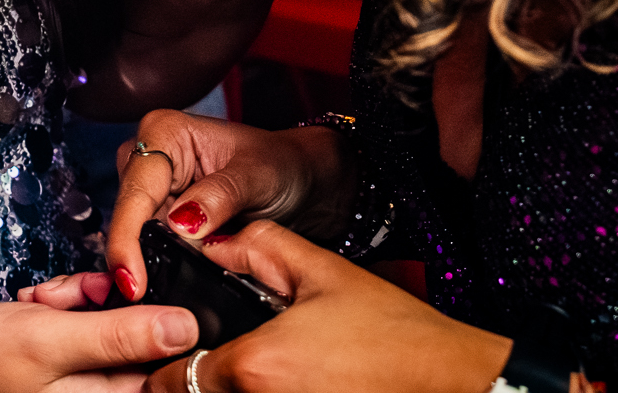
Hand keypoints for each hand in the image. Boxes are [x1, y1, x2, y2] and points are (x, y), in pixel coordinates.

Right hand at [0, 288, 199, 392]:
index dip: (143, 310)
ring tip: (41, 303)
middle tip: (64, 299)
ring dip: (80, 297)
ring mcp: (90, 381)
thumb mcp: (51, 341)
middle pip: (138, 329)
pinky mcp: (75, 364)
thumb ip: (120, 336)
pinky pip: (90, 322)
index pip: (166, 352)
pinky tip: (38, 306)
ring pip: (113, 318)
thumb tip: (187, 330)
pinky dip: (66, 305)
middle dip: (102, 299)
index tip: (111, 294)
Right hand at [104, 111, 353, 301]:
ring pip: (134, 234)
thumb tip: (181, 224)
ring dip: (144, 265)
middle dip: (132, 256)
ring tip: (151, 298)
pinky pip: (150, 245)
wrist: (303, 182)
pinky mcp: (162, 216)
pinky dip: (157, 267)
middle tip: (141, 298)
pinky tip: (162, 289)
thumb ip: (220, 196)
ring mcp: (155, 189)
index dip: (128, 238)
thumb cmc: (284, 164)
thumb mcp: (258, 176)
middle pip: (126, 214)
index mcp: (165, 132)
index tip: (131, 280)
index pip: (136, 191)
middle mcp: (150, 157)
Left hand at [142, 222, 509, 392]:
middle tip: (197, 359)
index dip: (165, 364)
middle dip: (189, 384)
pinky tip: (282, 381)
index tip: (172, 352)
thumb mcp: (324, 272)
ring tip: (248, 371)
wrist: (453, 382)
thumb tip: (215, 241)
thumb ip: (261, 247)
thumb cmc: (395, 335)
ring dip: (223, 392)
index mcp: (251, 366)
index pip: (172, 380)